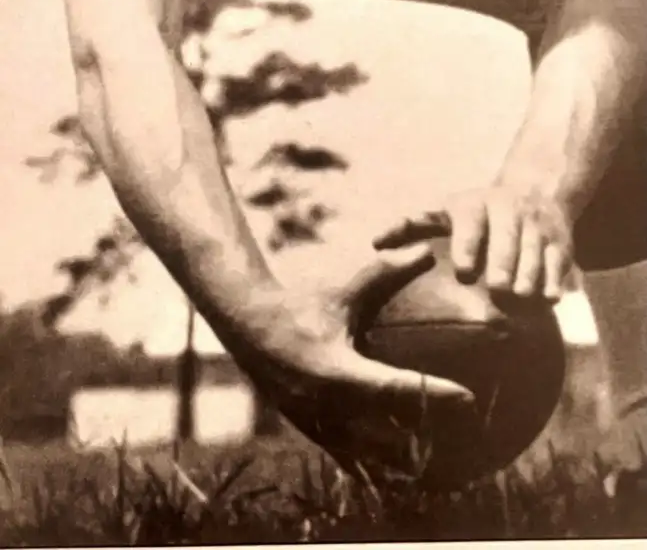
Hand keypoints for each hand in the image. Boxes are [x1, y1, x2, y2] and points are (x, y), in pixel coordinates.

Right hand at [233, 230, 476, 476]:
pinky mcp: (311, 432)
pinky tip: (401, 467)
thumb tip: (427, 251)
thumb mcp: (343, 289)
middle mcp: (329, 406)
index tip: (469, 398)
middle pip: (390, 435)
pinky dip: (376, 462)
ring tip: (441, 457)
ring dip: (404, 457)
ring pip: (371, 456)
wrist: (248, 326)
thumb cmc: (300, 303)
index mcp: (338, 371)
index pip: (397, 388)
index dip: (436, 394)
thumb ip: (385, 272)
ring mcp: (318, 425)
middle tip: (464, 431)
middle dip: (427, 437)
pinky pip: (350, 458)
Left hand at [374, 184, 572, 301]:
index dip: (468, 244)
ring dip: (530, 274)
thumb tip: (374, 242)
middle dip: (504, 263)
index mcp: (476, 204)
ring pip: (536, 250)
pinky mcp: (562, 241)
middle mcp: (509, 210)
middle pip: (508, 237)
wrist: (536, 191)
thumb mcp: (445, 211)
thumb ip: (411, 226)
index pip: (472, 221)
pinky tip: (550, 297)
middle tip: (497, 290)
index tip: (464, 271)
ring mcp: (538, 225)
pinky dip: (556, 278)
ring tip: (521, 298)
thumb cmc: (476, 213)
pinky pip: (560, 261)